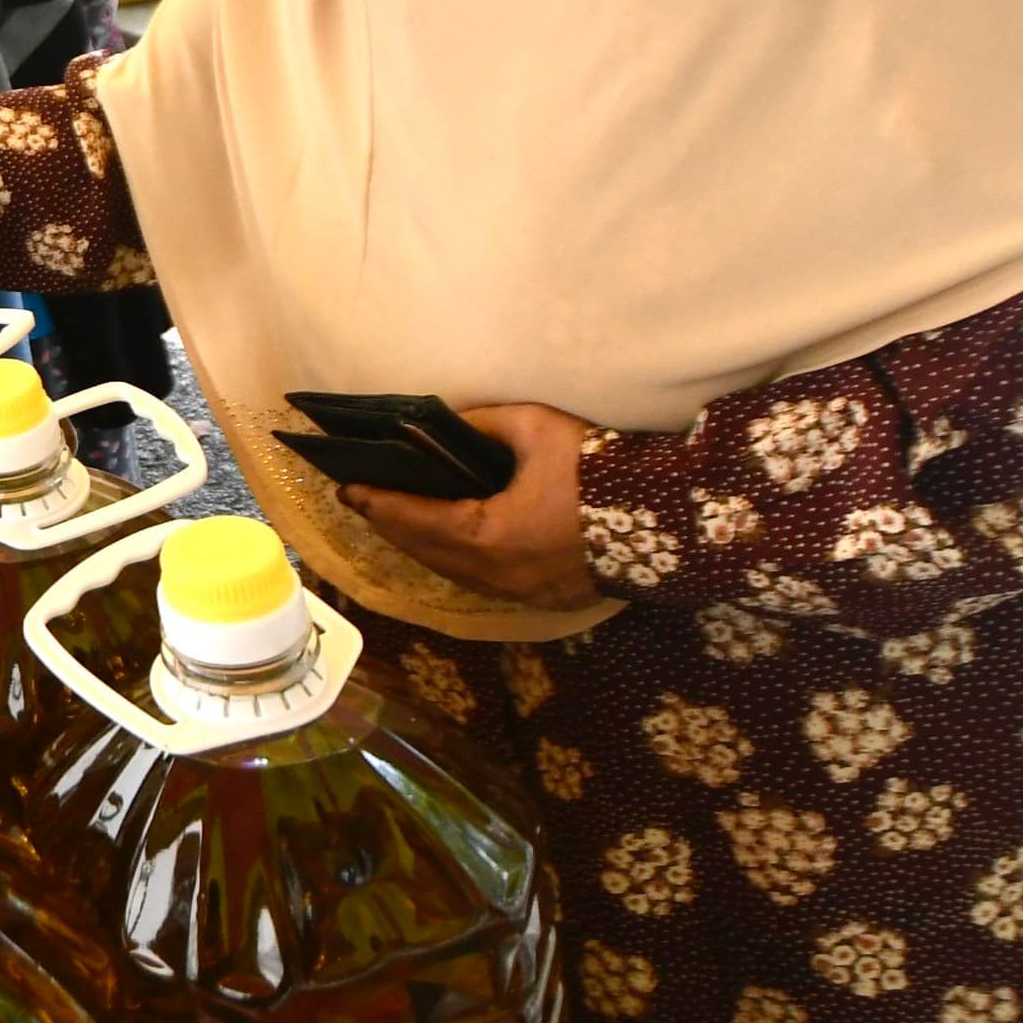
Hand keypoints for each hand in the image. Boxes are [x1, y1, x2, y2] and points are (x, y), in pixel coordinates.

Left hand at [337, 403, 600, 610]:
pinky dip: (457, 560)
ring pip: (454, 572)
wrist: (674, 519)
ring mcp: (523, 594)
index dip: (378, 502)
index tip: (348, 487)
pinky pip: (484, 581)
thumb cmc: (601, 470)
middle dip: (392, 525)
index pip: (416, 520)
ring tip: (396, 518)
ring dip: (422, 546)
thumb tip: (447, 424)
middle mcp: (499, 576)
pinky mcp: (546, 598)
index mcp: (490, 536)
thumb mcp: (536, 429)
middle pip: (428, 552)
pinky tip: (448, 542)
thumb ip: (481, 424)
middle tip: (363, 499)